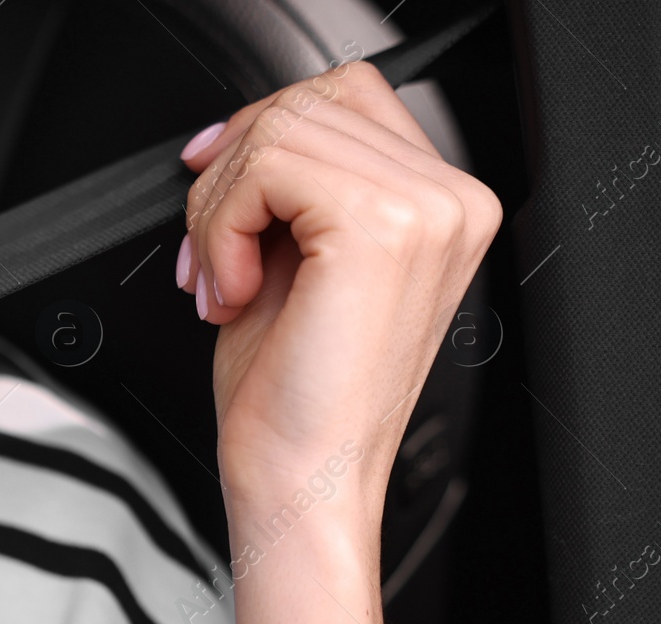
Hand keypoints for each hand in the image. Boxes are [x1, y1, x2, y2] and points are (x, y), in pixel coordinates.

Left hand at [172, 61, 501, 623]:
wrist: (303, 486)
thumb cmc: (294, 401)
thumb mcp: (291, 266)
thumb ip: (287, 192)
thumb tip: (234, 138)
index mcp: (441, 207)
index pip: (342, 99)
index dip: (258, 137)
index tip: (211, 196)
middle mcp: (450, 200)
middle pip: (305, 103)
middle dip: (227, 180)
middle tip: (210, 264)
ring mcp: (426, 209)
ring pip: (278, 130)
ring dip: (218, 211)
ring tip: (224, 285)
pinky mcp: (381, 226)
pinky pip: (265, 165)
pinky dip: (221, 226)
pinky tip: (233, 290)